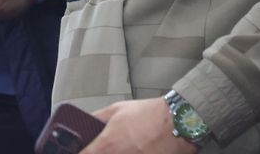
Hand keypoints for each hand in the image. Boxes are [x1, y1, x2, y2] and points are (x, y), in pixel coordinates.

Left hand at [81, 99, 197, 153]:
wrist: (179, 122)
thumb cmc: (150, 115)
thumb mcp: (116, 109)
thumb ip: (97, 118)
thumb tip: (84, 122)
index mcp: (108, 144)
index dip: (80, 153)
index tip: (82, 151)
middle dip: (100, 153)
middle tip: (109, 148)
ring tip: (124, 149)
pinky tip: (136, 151)